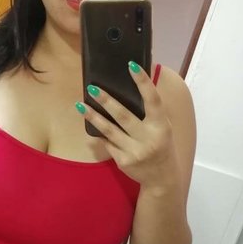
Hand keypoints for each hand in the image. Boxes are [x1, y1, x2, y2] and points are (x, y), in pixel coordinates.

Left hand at [77, 62, 179, 188]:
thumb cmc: (161, 145)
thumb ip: (151, 111)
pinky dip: (101, 134)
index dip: (143, 82)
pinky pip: (108, 143)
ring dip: (93, 116)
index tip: (131, 65)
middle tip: (92, 88)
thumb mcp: (163, 128)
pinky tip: (93, 126)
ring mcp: (135, 151)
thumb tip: (133, 85)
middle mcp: (149, 138)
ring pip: (109, 130)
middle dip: (106, 101)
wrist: (161, 178)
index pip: (153, 99)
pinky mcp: (123, 161)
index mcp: (161, 125)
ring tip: (80, 105)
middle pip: (123, 116)